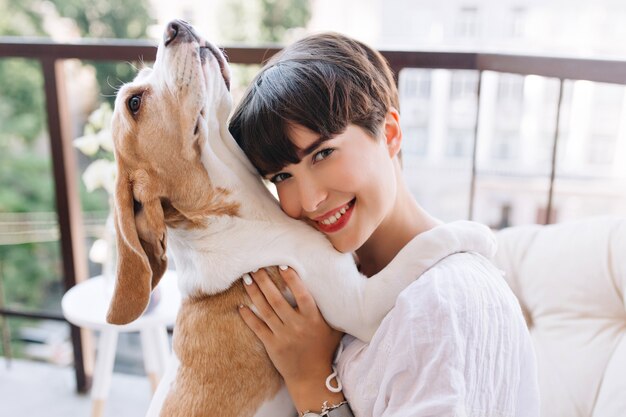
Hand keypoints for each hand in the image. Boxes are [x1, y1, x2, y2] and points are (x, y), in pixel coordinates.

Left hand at [238, 266, 344, 411]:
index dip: (292, 280)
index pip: (301, 295)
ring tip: (247, 279)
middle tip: (256, 267)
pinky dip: (248, 317)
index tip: (282, 265)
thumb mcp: (334, 329)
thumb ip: (333, 311)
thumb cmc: (324, 350)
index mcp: (313, 319)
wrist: (312, 377)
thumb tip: (342, 289)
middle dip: (265, 282)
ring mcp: (283, 336)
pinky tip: (241, 306)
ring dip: (255, 294)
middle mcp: (297, 326)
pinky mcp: (272, 346)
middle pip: (277, 300)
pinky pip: (258, 328)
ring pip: (265, 311)